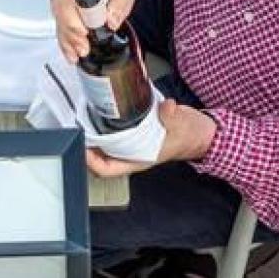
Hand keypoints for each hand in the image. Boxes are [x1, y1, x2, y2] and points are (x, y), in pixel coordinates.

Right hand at [44, 0, 143, 61]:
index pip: (72, 1)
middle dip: (71, 34)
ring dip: (65, 33)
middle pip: (60, 8)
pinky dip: (63, 23)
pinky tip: (69, 40)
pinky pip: (55, 6)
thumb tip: (110, 23)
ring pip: (55, 10)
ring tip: (75, 52)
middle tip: (82, 50)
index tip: (89, 38)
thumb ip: (121, 3)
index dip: (79, 23)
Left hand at [85, 101, 217, 177]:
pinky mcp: (134, 132)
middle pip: (100, 158)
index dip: (91, 161)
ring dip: (93, 134)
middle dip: (86, 145)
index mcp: (140, 158)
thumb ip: (173, 116)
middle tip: (77, 126)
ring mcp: (132, 144)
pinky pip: (113, 133)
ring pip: (104, 146)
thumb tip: (168, 108)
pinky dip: (103, 124)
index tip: (82, 146)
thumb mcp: (183, 124)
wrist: (201, 132)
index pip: (108, 169)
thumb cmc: (191, 134)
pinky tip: (98, 110)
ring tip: (83, 117)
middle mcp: (132, 153)